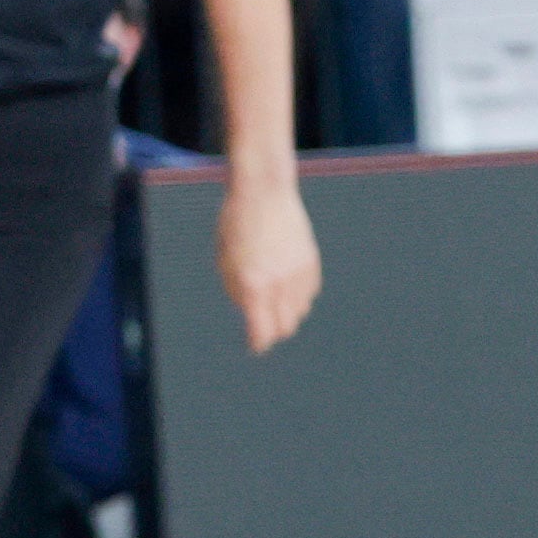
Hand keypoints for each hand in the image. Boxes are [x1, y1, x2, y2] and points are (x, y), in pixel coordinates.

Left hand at [216, 168, 320, 353]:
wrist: (264, 191)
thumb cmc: (236, 223)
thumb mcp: (225, 258)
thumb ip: (236, 289)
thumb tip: (249, 314)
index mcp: (253, 283)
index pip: (263, 331)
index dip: (259, 343)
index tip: (254, 346)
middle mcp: (279, 283)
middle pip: (285, 327)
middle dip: (273, 331)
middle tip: (262, 328)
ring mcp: (299, 273)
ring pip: (299, 312)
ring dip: (286, 313)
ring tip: (271, 300)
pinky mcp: (312, 263)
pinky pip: (309, 293)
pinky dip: (298, 296)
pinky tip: (285, 283)